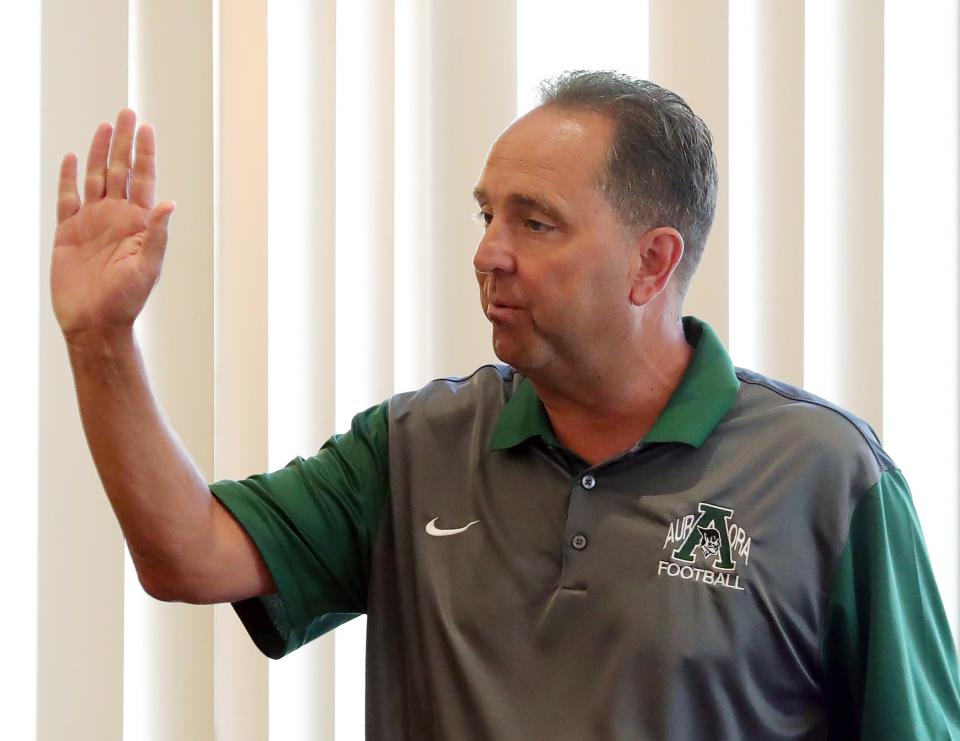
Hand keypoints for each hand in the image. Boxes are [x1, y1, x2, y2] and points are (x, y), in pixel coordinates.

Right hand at [51, 108, 175, 339]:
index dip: (145, 154)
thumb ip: (158, 235)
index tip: (146, 128)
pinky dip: (68, 177)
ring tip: (104, 126)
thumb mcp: (148, 268)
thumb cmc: (127, 301)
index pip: (143, 179)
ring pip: (94, 178)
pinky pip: (67, 198)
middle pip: (119, 170)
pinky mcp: (68, 231)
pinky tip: (71, 158)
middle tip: (126, 112)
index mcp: (138, 223)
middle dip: (123, 142)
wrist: (94, 322)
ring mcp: (92, 222)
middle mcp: (116, 217)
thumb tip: (170, 203)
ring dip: (97, 152)